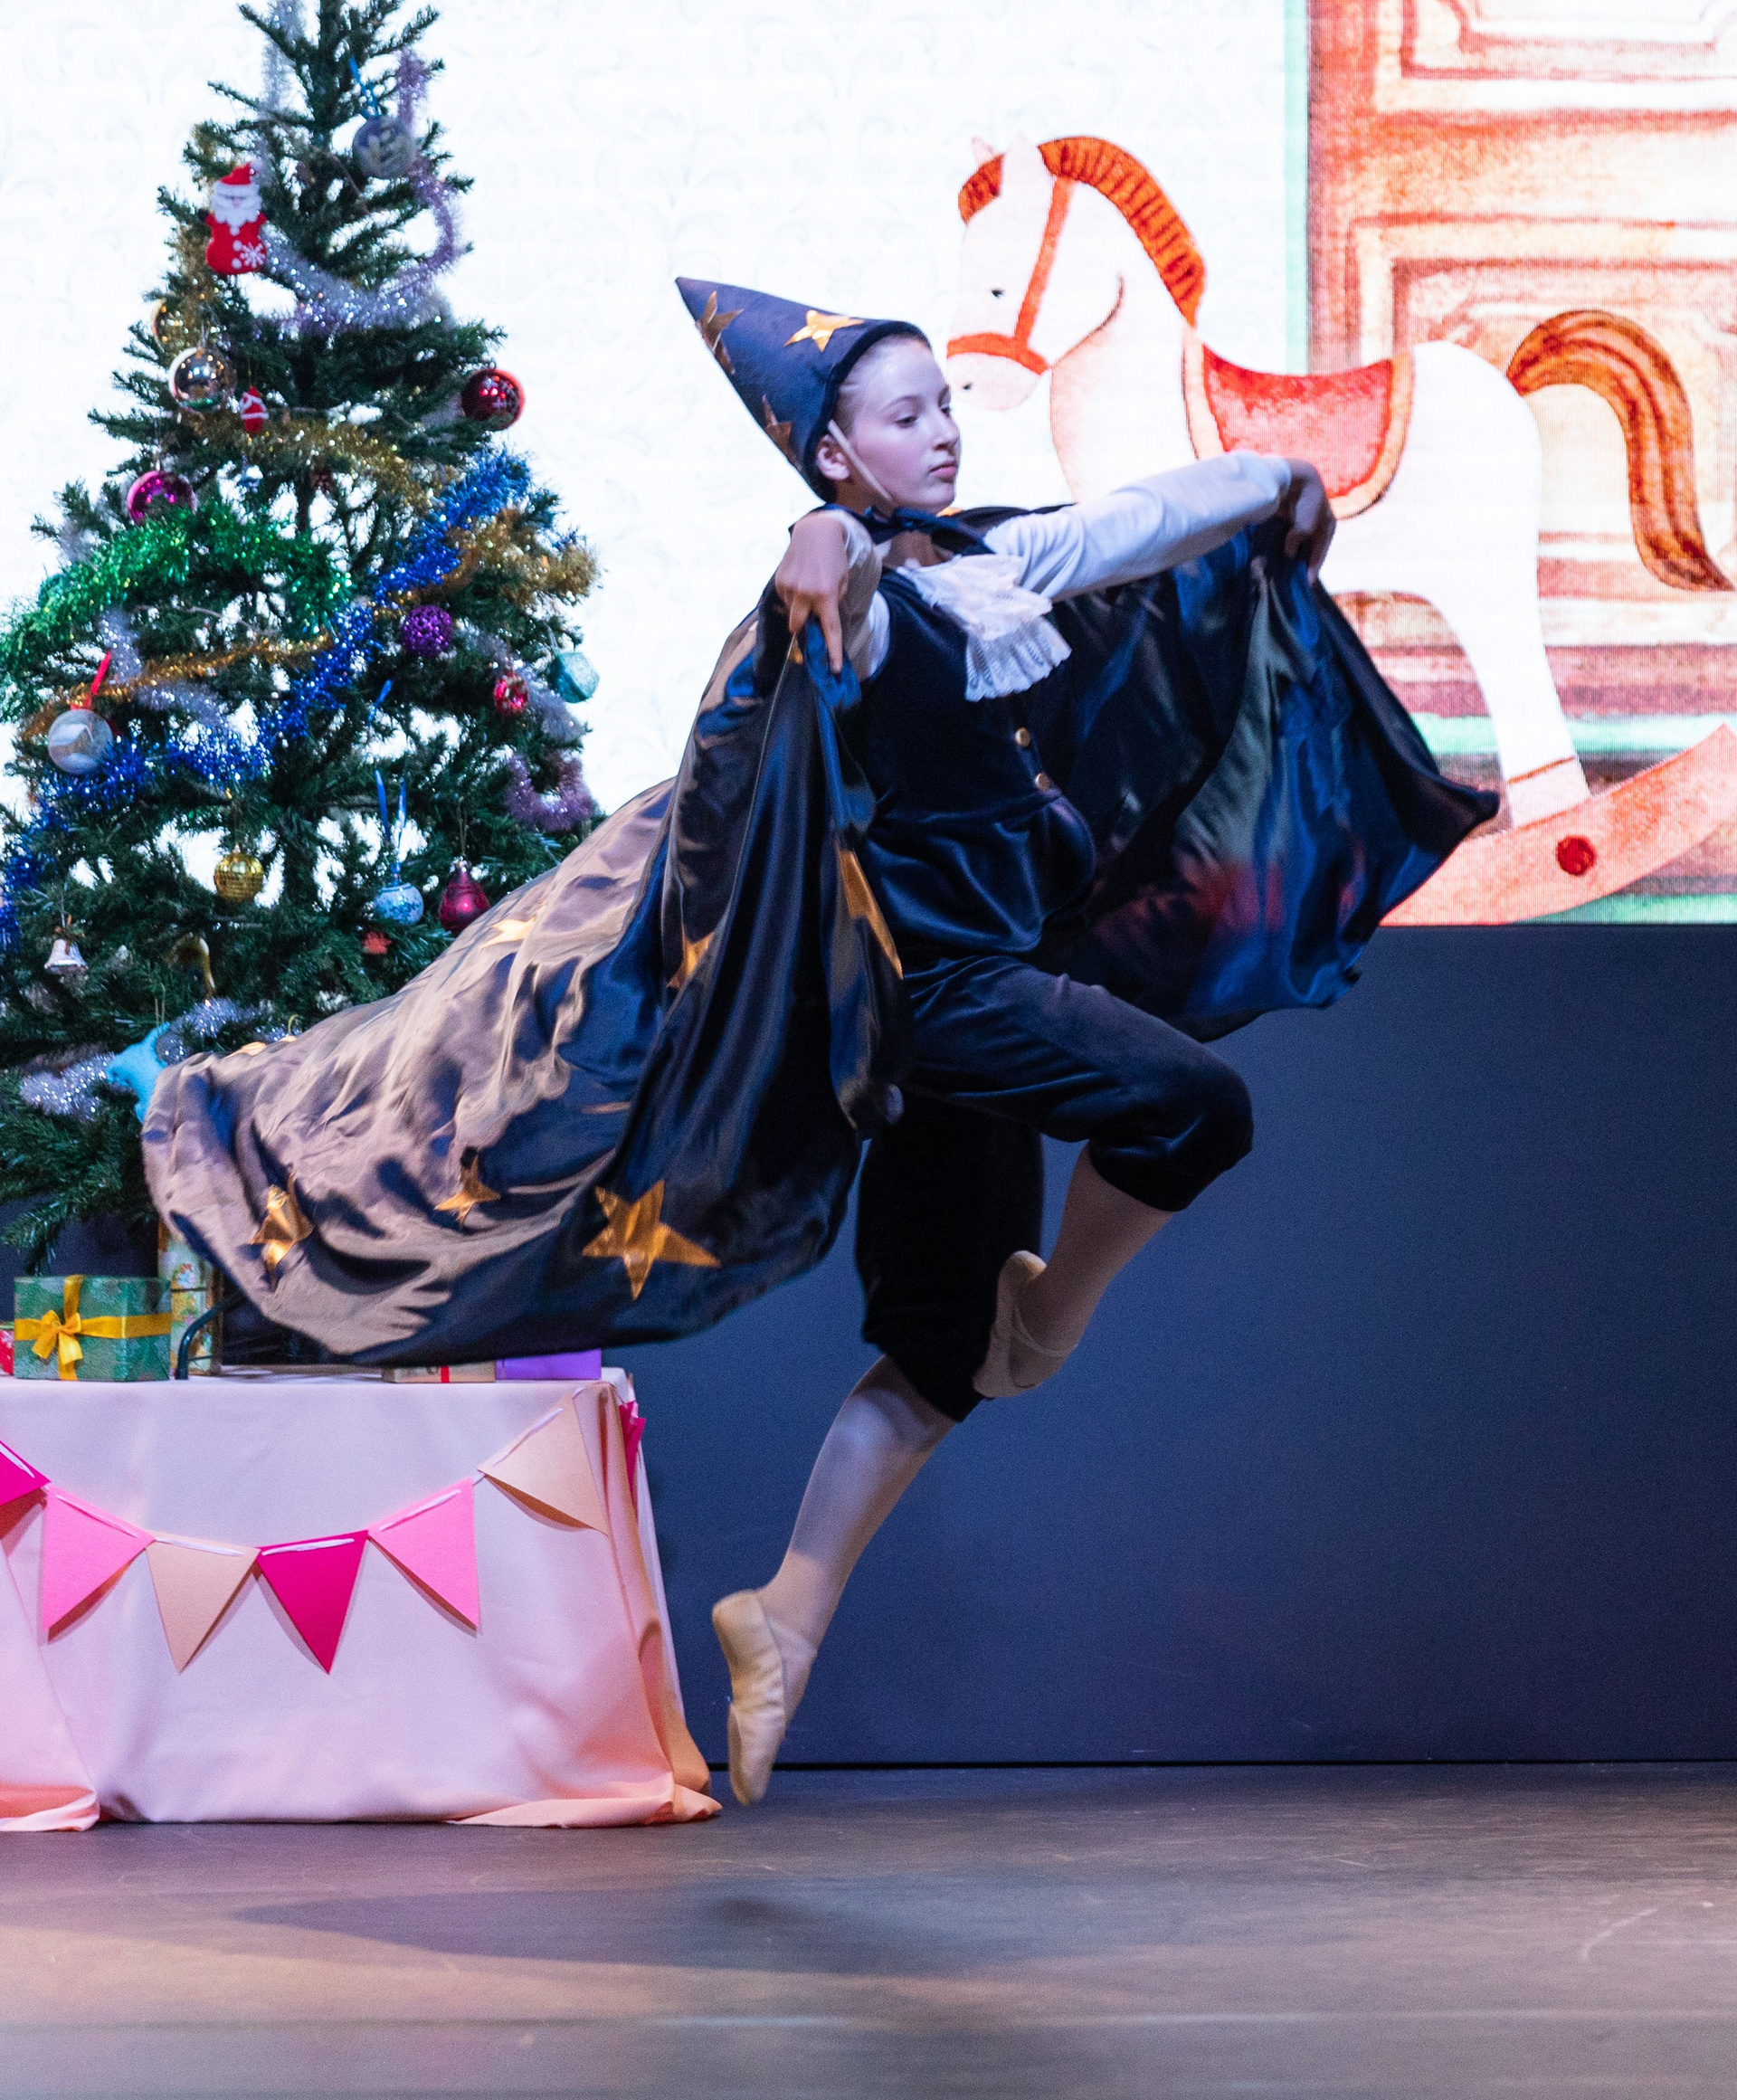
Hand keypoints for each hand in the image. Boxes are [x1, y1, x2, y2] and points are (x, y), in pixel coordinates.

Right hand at [773, 511, 849, 672]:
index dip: (832, 651)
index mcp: (827, 594)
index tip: (834, 668)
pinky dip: (792, 596)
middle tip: (809, 618)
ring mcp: (790, 587)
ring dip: (799, 607)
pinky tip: (799, 579)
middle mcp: (806, 593)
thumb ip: (832, 602)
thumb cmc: (834, 558)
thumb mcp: (842, 581)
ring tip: (807, 585)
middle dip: (802, 627)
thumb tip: (818, 621)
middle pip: (799, 626)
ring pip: (792, 611)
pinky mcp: (779, 580)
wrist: (816, 531)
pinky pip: (785, 598)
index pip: (830, 629)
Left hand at [1280, 459, 1334, 581]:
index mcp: (1328, 525)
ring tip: (1285, 569)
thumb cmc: (1305, 501)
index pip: (1321, 551)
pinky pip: (1288, 536)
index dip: (1314, 567)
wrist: (1293, 477)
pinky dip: (1284, 545)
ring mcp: (1303, 519)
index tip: (1308, 583)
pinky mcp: (1289, 516)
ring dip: (1293, 554)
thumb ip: (1298, 542)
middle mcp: (1318, 523)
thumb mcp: (1305, 527)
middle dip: (1303, 562)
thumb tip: (1288, 553)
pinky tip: (1277, 554)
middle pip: (1310, 548)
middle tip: (1296, 579)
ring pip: (1299, 543)